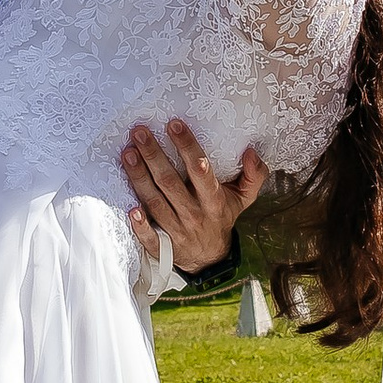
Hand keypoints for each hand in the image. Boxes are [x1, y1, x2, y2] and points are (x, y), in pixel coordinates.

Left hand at [121, 120, 266, 274]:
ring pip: (155, 202)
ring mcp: (177, 231)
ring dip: (139, 178)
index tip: (174, 125)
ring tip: (128, 153)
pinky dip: (140, 225)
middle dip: (154, 156)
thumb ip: (253, 175)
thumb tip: (250, 153)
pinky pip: (149, 237)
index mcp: (215, 201)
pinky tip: (130, 208)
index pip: (201, 173)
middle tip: (139, 132)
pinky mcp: (162, 246)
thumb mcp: (244, 197)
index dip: (187, 148)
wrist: (210, 257)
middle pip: (170, 183)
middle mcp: (194, 215)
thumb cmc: (223, 216)